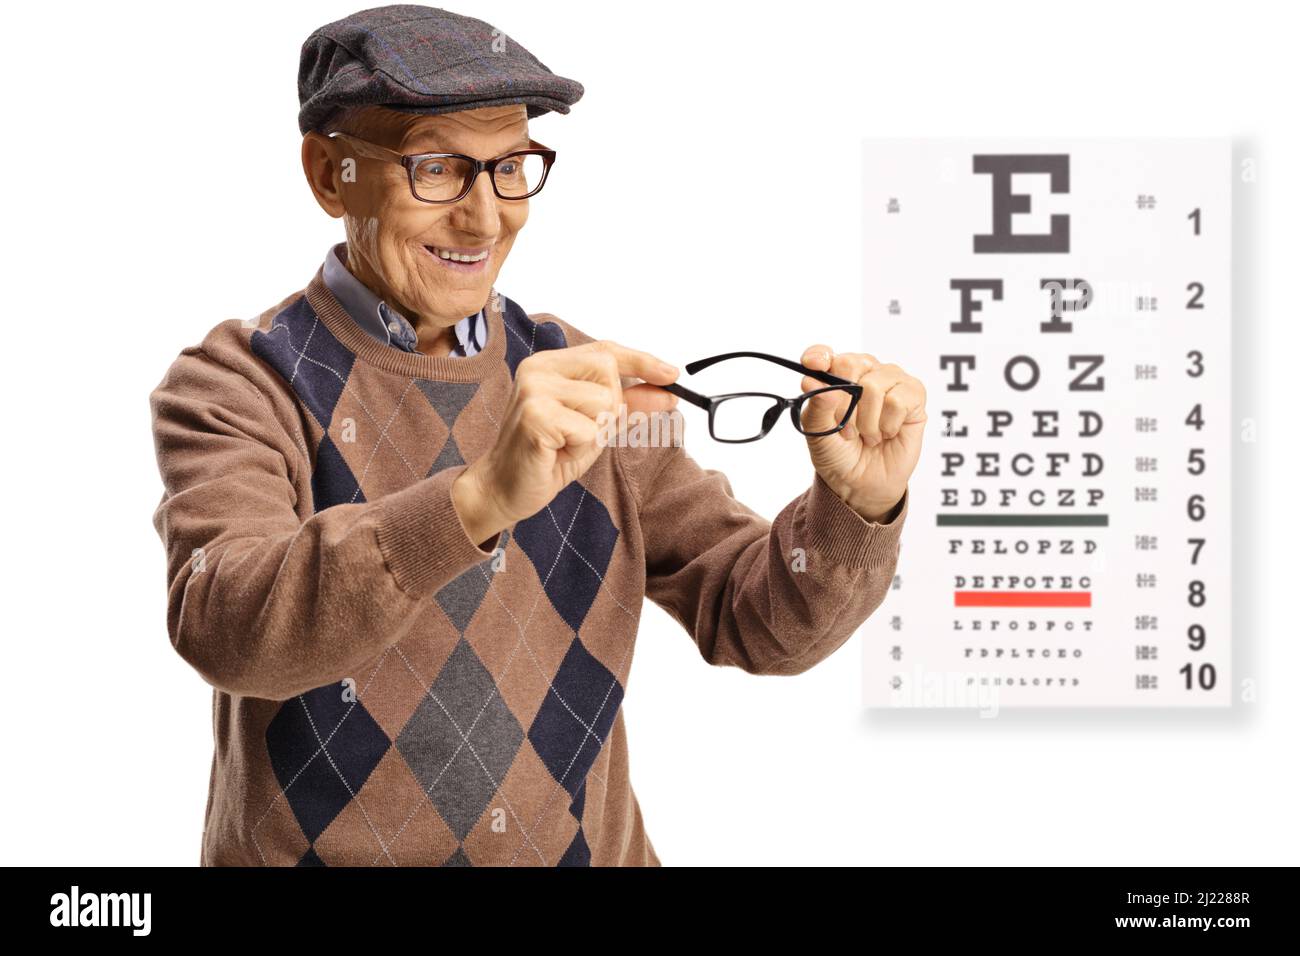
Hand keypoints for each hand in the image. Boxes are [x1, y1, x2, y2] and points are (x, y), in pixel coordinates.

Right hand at [452, 340, 679, 545]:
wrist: (504, 489)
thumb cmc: (548, 456)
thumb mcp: (597, 427)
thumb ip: (629, 406)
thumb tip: (667, 393)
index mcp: (550, 364)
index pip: (605, 351)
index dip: (642, 360)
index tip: (672, 374)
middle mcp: (538, 368)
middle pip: (608, 371)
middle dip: (612, 407)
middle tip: (584, 432)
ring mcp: (534, 389)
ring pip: (603, 403)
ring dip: (595, 433)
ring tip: (566, 444)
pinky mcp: (535, 415)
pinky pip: (589, 429)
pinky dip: (582, 447)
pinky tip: (557, 452)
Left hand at [797, 344, 926, 522]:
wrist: (861, 483)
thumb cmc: (839, 454)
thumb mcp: (817, 434)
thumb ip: (815, 407)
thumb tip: (813, 382)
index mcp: (836, 376)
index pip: (824, 354)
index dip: (818, 357)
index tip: (813, 366)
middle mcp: (864, 372)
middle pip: (851, 364)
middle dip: (844, 404)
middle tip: (845, 429)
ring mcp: (891, 381)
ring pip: (874, 385)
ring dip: (867, 420)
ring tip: (867, 436)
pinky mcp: (913, 395)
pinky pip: (899, 399)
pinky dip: (887, 423)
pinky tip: (886, 433)